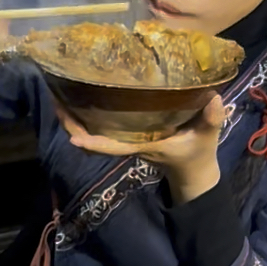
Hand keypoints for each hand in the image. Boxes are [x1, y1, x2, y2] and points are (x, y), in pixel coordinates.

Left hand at [56, 93, 224, 202]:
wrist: (192, 170)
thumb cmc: (197, 153)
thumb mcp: (207, 136)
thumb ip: (211, 119)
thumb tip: (212, 99)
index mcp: (142, 146)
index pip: (113, 147)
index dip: (93, 144)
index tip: (73, 138)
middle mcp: (128, 143)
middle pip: (93, 140)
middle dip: (72, 124)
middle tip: (55, 100)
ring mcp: (125, 140)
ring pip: (93, 133)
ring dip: (75, 119)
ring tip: (58, 95)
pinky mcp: (127, 134)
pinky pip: (101, 128)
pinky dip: (86, 117)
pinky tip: (78, 99)